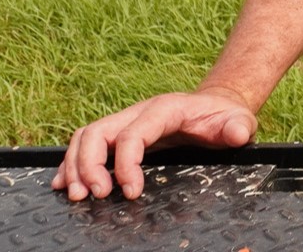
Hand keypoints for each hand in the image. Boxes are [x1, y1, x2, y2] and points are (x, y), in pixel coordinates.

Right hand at [50, 89, 257, 200]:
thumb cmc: (225, 117)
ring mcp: (126, 121)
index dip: (126, 164)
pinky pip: (87, 143)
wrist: (218, 106)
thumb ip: (238, 127)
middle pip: (99, 131)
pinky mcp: (120, 133)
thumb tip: (237, 134)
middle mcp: (139, 112)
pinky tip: (63, 182)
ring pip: (86, 136)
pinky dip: (71, 162)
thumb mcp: (239, 121)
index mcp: (165, 109)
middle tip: (94, 196)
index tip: (131, 193)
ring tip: (75, 195)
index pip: (134, 134)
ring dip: (74, 165)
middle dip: (89, 165)